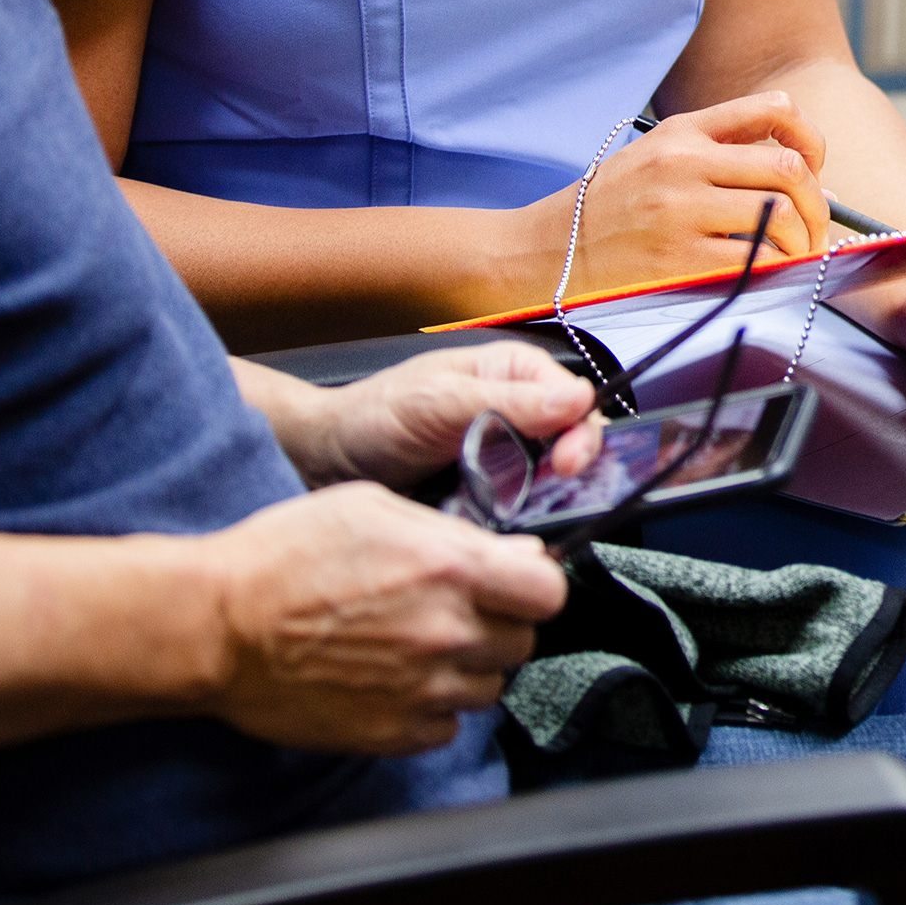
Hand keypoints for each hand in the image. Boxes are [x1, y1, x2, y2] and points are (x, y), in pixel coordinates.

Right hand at [201, 483, 567, 755]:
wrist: (217, 625)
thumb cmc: (284, 555)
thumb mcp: (374, 508)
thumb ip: (453, 532)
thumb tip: (512, 551)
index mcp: (450, 569)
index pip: (548, 590)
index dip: (533, 584)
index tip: (514, 581)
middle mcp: (447, 633)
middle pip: (522, 641)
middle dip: (500, 623)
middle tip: (457, 610)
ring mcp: (422, 689)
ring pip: (489, 687)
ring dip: (467, 667)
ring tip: (416, 644)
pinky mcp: (392, 733)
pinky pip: (447, 726)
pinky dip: (432, 708)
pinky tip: (396, 680)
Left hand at [290, 341, 601, 490]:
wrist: (326, 461)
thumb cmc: (374, 415)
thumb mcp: (438, 401)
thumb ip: (505, 402)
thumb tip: (575, 401)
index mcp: (516, 374)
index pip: (576, 402)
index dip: (579, 433)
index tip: (566, 464)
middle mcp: (520, 412)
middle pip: (574, 442)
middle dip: (572, 469)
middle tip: (554, 491)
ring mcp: (507, 456)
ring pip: (555, 479)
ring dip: (548, 499)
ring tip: (530, 515)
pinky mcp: (492, 494)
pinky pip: (523, 508)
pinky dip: (521, 520)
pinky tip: (509, 530)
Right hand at [487, 94, 835, 315]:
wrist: (545, 251)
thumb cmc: (610, 209)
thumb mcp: (656, 157)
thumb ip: (721, 156)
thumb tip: (808, 182)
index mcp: (683, 131)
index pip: (774, 110)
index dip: (812, 140)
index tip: (816, 169)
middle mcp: (683, 162)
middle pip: (788, 168)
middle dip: (817, 204)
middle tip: (814, 229)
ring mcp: (680, 210)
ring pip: (780, 214)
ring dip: (801, 241)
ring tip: (794, 256)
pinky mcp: (677, 258)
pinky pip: (754, 260)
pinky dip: (777, 268)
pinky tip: (770, 274)